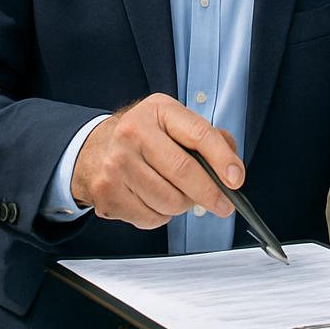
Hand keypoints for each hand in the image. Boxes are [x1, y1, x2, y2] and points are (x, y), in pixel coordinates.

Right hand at [71, 94, 243, 229]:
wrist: (93, 150)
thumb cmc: (143, 137)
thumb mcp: (173, 122)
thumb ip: (207, 137)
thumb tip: (232, 165)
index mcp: (158, 110)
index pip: (199, 134)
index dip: (222, 159)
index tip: (236, 179)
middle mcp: (133, 132)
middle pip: (184, 173)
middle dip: (211, 194)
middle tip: (223, 204)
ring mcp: (117, 164)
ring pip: (170, 201)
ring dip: (182, 205)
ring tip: (176, 192)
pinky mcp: (108, 193)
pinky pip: (151, 218)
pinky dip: (161, 215)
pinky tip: (153, 199)